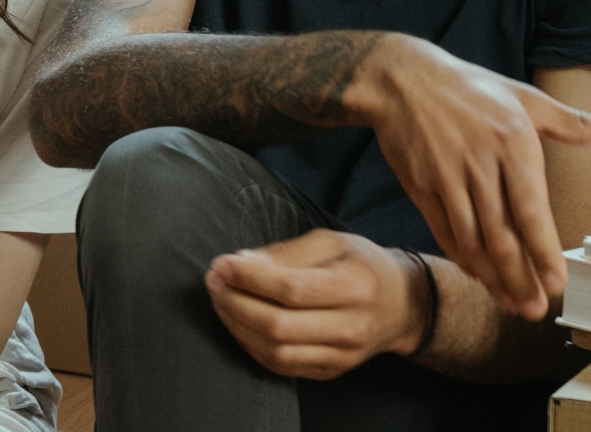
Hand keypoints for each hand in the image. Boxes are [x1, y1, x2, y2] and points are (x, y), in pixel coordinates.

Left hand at [205, 230, 423, 380]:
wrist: (401, 305)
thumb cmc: (360, 264)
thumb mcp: (330, 241)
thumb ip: (285, 252)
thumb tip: (240, 262)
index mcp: (355, 287)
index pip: (292, 289)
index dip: (249, 278)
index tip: (222, 263)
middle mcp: (351, 327)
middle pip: (279, 325)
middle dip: (235, 302)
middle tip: (214, 281)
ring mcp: (342, 356)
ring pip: (275, 351)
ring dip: (236, 325)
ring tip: (220, 298)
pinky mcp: (330, 372)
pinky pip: (280, 366)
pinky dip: (250, 344)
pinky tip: (237, 321)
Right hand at [354, 35, 590, 319]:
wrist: (399, 80)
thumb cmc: (464, 86)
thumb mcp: (519, 93)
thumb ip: (562, 120)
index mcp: (511, 142)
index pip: (530, 209)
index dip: (543, 251)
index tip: (555, 282)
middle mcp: (479, 164)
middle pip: (501, 234)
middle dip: (520, 278)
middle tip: (534, 307)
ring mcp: (446, 177)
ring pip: (472, 239)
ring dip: (492, 276)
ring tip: (510, 301)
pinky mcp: (420, 185)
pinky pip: (444, 229)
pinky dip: (461, 255)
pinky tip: (477, 272)